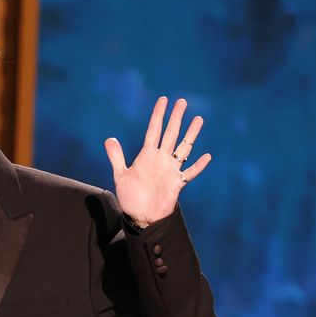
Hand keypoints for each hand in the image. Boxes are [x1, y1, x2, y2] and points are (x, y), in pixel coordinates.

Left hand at [105, 97, 211, 226]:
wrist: (140, 216)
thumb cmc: (131, 197)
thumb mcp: (121, 175)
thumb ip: (116, 157)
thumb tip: (109, 139)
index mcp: (147, 155)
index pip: (154, 130)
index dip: (158, 115)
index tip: (163, 100)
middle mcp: (161, 159)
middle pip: (170, 134)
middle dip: (176, 118)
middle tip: (182, 101)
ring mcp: (170, 170)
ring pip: (183, 148)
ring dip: (191, 135)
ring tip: (198, 119)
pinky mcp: (177, 184)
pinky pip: (190, 173)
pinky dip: (198, 166)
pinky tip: (207, 156)